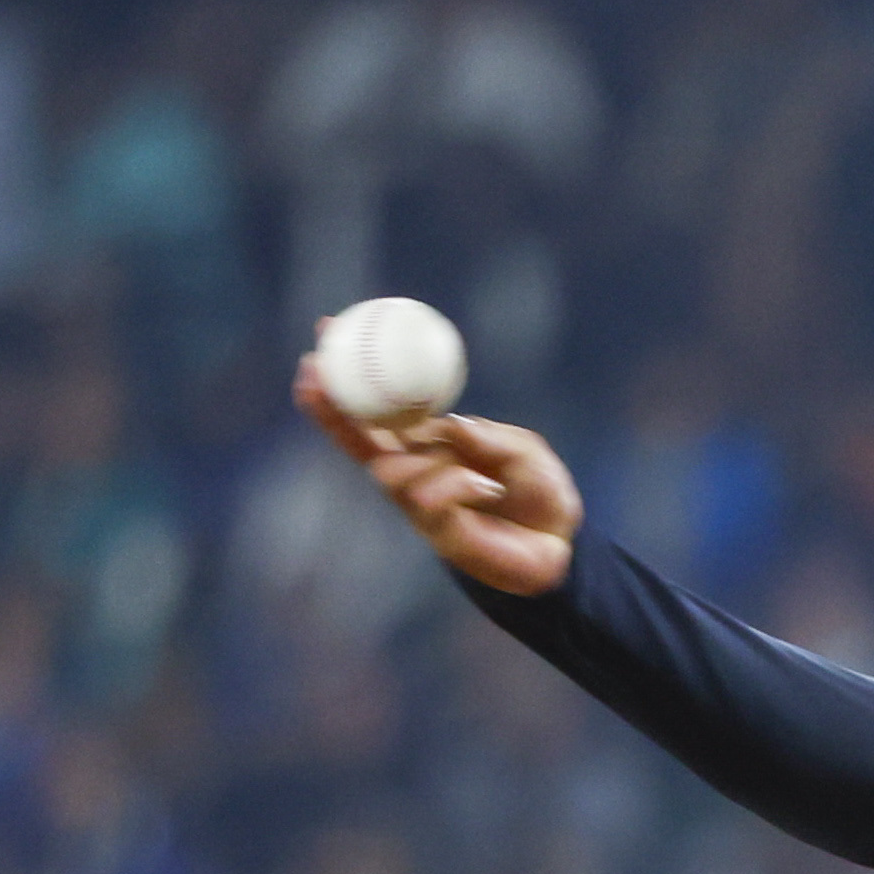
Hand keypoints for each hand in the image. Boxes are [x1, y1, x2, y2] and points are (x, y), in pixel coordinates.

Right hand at [293, 365, 579, 596]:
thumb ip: (489, 436)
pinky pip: (425, 500)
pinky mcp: (436, 533)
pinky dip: (455, 485)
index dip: (350, 372)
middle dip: (328, 408)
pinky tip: (486, 486)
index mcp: (429, 443)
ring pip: (388, 472)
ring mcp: (421, 504)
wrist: (562, 545)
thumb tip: (452, 424)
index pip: (380, 407)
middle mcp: (415, 471)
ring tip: (463, 462)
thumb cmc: (539, 491)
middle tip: (312, 375)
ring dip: (421, 459)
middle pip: (357, 442)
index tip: (327, 329)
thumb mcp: (523, 449)